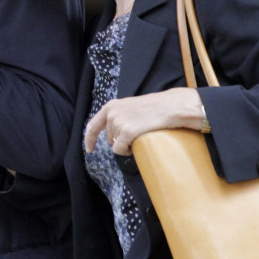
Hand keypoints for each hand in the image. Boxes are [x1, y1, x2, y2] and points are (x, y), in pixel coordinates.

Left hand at [83, 87, 203, 155]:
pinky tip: (134, 147)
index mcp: (111, 106)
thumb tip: (112, 131)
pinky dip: (126, 152)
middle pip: (108, 138)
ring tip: (138, 137)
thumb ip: (119, 114)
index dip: (89, 138)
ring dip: (125, 145)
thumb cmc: (153, 108)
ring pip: (115, 145)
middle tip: (135, 136)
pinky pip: (120, 149)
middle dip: (119, 141)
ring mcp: (118, 122)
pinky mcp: (126, 132)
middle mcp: (111, 113)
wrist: (169, 107)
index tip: (89, 149)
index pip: (93, 125)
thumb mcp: (130, 106)